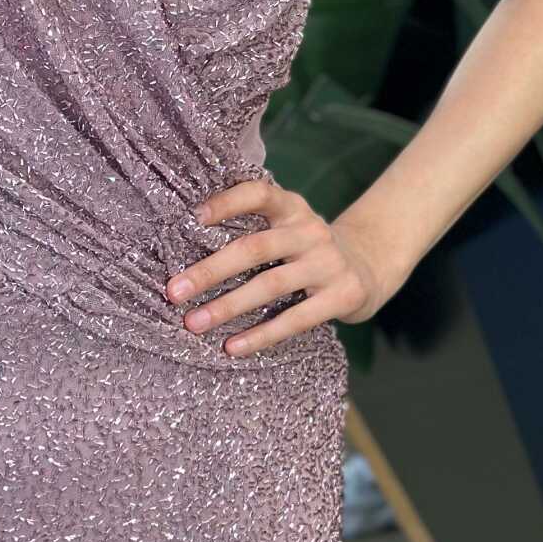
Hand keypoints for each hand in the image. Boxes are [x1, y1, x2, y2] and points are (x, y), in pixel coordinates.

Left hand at [164, 176, 390, 357]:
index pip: (257, 194)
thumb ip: (252, 230)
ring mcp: (328, 263)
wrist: (367, 268)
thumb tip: (186, 257)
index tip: (193, 217)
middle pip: (254, 248)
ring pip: (270, 285)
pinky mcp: (342, 295)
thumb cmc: (305, 250)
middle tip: (174, 291)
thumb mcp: (287, 227)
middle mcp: (310, 230)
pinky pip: (294, 319)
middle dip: (210, 271)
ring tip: (194, 323)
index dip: (226, 202)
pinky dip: (260, 335)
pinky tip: (232, 347)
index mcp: (291, 207)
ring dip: (227, 307)